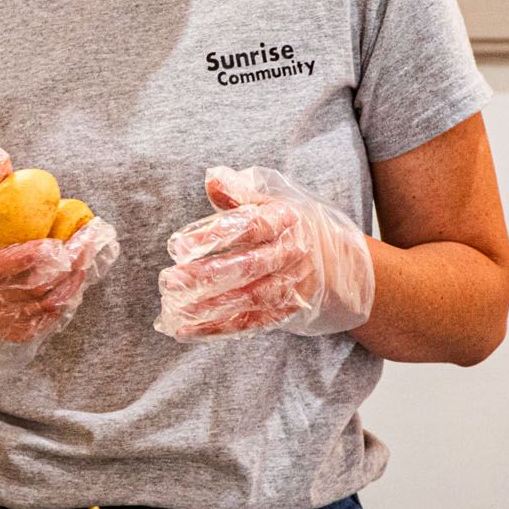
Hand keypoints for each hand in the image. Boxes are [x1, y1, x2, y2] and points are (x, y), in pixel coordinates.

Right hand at [0, 144, 119, 390]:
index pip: (5, 265)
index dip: (34, 255)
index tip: (59, 240)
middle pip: (37, 285)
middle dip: (70, 262)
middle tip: (92, 239)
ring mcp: (5, 319)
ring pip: (50, 303)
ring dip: (76, 279)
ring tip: (90, 253)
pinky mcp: (19, 332)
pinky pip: (52, 317)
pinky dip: (70, 296)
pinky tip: (78, 275)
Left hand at [154, 165, 375, 340]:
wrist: (338, 260)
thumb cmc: (291, 225)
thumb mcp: (272, 201)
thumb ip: (239, 193)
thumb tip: (211, 178)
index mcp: (285, 220)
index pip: (249, 227)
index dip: (213, 235)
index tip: (178, 245)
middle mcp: (291, 253)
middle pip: (247, 266)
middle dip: (206, 275)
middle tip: (170, 279)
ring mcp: (291, 284)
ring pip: (248, 299)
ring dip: (210, 306)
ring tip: (175, 308)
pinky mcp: (286, 310)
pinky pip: (251, 321)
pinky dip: (219, 328)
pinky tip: (189, 329)